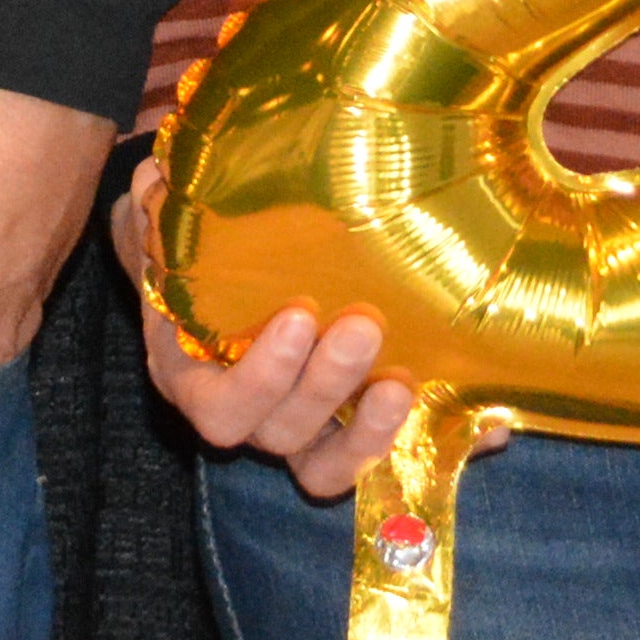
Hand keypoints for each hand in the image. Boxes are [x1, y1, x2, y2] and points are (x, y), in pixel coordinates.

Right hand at [109, 155, 475, 497]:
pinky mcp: (358, 431)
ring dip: (370, 429)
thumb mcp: (170, 225)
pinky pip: (400, 460)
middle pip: (281, 433)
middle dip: (325, 386)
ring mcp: (304, 431)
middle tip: (364, 325)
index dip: (260, 377)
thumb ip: (157, 205)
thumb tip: (154, 177)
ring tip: (405, 377)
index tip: (297, 315)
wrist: (224, 269)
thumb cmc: (197, 249)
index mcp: (196, 375)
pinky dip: (442, 445)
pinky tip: (485, 425)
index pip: (219, 408)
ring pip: (329, 462)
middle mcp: (250, 416)